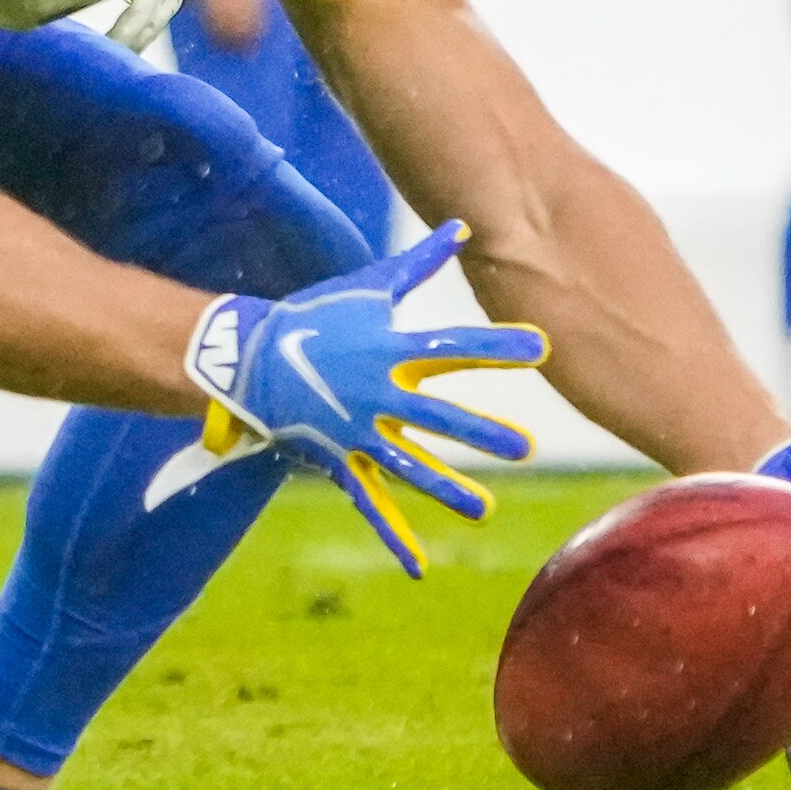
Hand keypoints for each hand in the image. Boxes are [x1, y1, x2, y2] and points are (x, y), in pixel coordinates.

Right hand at [186, 224, 549, 574]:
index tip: (539, 347)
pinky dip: (392, 535)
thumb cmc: (319, 315)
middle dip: (479, 432)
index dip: (497, 348)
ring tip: (482, 510)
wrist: (251, 358)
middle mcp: (377, 395)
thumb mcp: (369, 285)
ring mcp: (357, 433)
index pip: (453, 348)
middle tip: (523, 447)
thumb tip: (463, 225)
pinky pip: (369, 503)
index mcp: (389, 351)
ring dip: (444, 490)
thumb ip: (420, 261)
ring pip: (407, 466)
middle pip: (436, 416)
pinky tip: (419, 565)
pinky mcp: (340, 461)